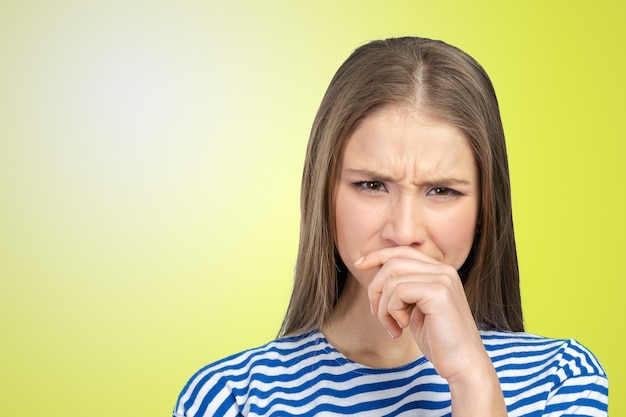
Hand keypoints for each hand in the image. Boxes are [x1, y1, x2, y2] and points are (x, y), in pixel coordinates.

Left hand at [357, 246, 485, 381]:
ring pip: (392, 279)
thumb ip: (405, 289)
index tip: (359, 265)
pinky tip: (403, 328)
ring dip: (383, 307)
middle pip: (393, 262)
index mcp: (440, 271)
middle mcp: (444, 270)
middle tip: (378, 314)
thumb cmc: (439, 341)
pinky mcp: (439, 292)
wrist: (463, 365)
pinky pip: (398, 291)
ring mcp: (443, 279)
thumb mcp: (417, 309)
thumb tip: (377, 274)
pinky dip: (392, 311)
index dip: (377, 256)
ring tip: (393, 327)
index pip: (402, 252)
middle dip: (375, 288)